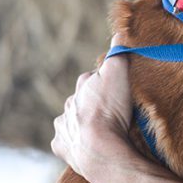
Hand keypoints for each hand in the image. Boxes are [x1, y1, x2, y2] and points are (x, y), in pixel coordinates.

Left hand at [52, 36, 134, 177]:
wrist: (98, 148)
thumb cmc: (110, 110)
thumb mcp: (118, 73)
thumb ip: (118, 53)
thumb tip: (119, 33)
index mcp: (82, 87)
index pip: (93, 78)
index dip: (106, 81)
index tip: (118, 87)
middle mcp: (69, 105)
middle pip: (81, 100)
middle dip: (92, 103)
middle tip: (111, 110)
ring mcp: (64, 127)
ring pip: (72, 121)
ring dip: (82, 123)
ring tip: (101, 130)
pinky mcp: (62, 147)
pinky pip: (66, 142)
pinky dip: (75, 143)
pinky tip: (86, 145)